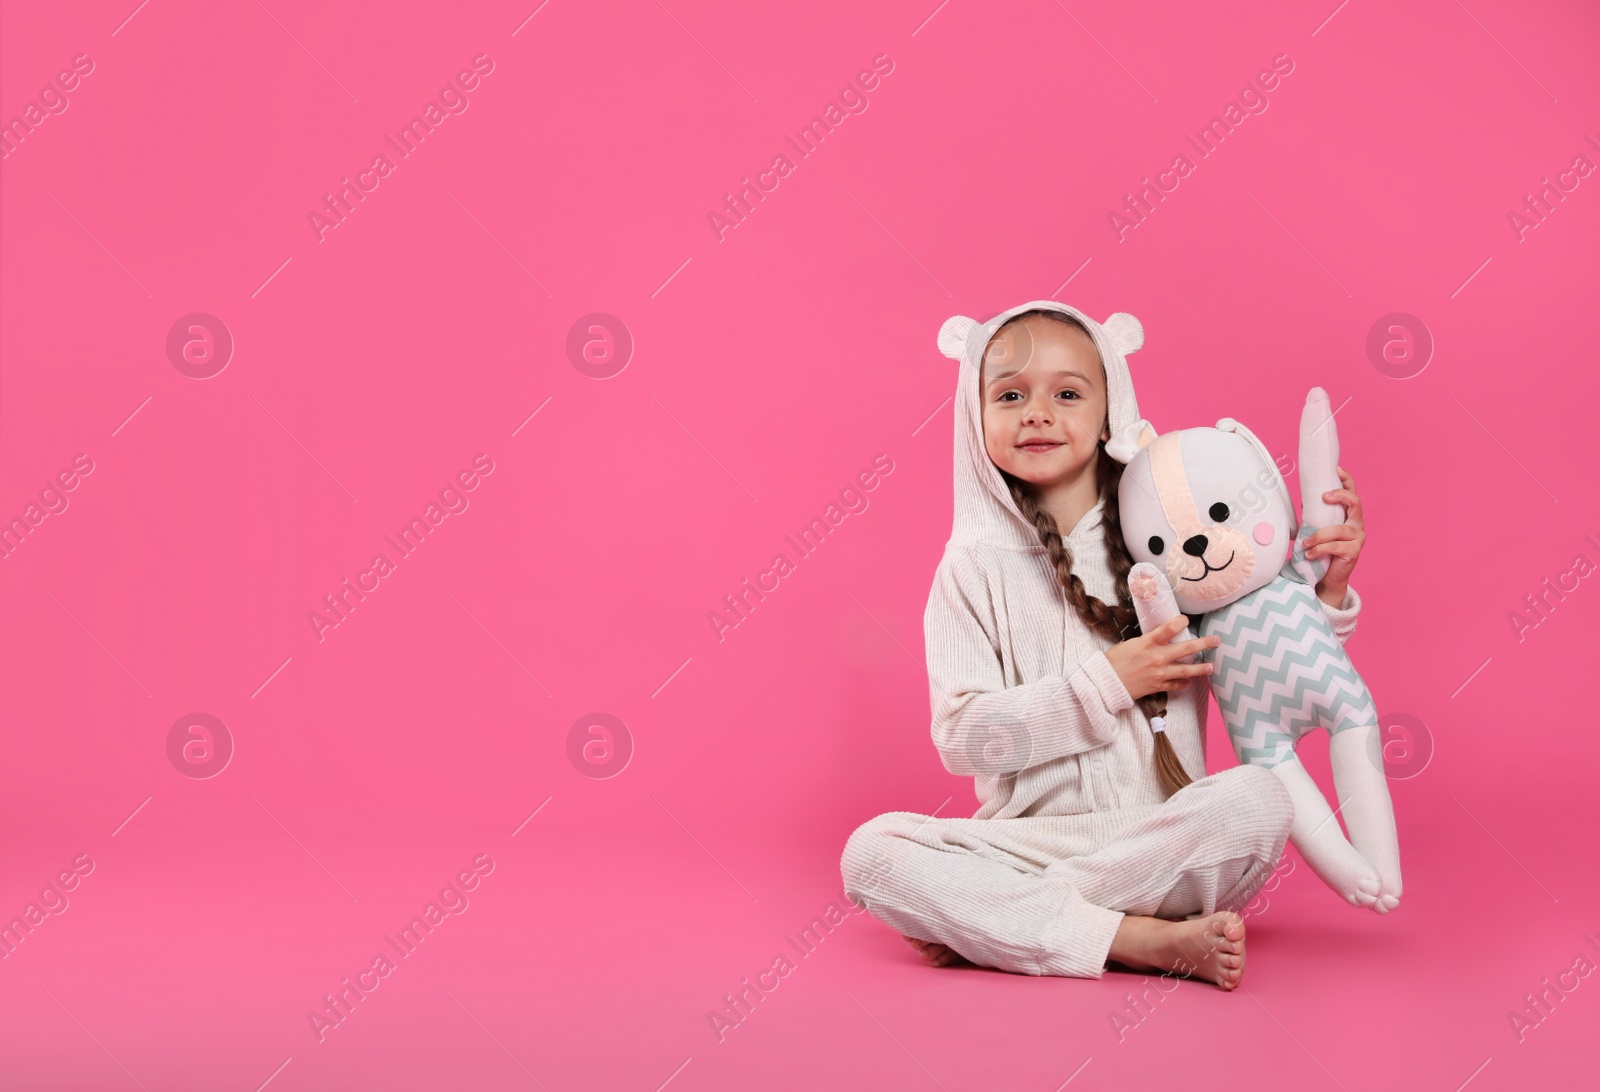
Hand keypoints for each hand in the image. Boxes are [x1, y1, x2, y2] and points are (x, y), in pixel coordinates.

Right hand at [1104, 616, 1218, 700]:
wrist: (1105, 683)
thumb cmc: (1113, 661)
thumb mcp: (1129, 644)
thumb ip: (1147, 641)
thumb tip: (1160, 638)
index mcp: (1147, 643)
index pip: (1168, 628)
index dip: (1180, 622)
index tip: (1186, 619)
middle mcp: (1156, 657)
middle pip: (1185, 649)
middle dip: (1203, 644)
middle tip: (1216, 641)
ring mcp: (1159, 673)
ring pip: (1186, 670)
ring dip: (1200, 668)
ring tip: (1210, 667)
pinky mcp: (1157, 686)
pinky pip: (1175, 685)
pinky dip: (1183, 683)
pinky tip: (1189, 682)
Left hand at [1307, 465, 1364, 605]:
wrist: (1327, 577)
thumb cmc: (1322, 549)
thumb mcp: (1317, 529)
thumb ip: (1315, 515)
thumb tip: (1305, 500)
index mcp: (1349, 515)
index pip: (1352, 493)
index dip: (1347, 480)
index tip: (1337, 469)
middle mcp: (1357, 524)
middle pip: (1355, 503)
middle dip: (1341, 496)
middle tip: (1324, 496)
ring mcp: (1358, 538)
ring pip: (1339, 529)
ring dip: (1319, 535)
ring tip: (1305, 543)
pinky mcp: (1354, 552)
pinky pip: (1335, 546)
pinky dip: (1319, 549)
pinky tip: (1309, 553)